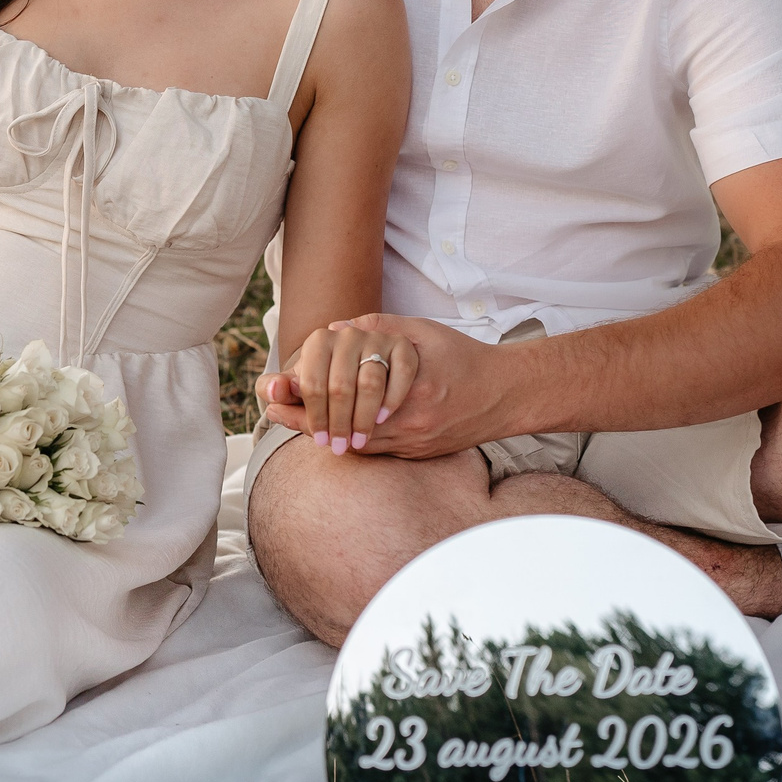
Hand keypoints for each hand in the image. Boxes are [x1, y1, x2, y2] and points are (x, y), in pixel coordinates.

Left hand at [260, 323, 417, 453]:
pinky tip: (380, 422)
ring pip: (368, 386)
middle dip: (336, 423)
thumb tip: (273, 393)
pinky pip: (397, 379)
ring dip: (360, 421)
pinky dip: (387, 403)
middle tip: (335, 445)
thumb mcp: (324, 371)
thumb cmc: (361, 370)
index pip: (312, 382)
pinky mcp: (409, 350)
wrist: (427, 359)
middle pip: (339, 387)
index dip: (312, 415)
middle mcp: (354, 335)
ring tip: (355, 442)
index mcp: (327, 338)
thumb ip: (300, 380)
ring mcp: (384, 342)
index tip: (318, 437)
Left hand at [263, 314, 513, 460]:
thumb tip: (332, 330)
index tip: (276, 394)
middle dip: (304, 420)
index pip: (342, 392)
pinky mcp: (420, 454)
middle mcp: (409, 419)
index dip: (305, 396)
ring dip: (323, 434)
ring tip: (294, 426)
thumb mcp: (421, 331)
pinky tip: (330, 434)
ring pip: (356, 444)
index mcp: (407, 384)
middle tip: (274, 412)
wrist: (507, 395)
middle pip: (342, 425)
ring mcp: (414, 441)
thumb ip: (378, 327)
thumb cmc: (463, 357)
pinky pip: (376, 453)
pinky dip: (350, 442)